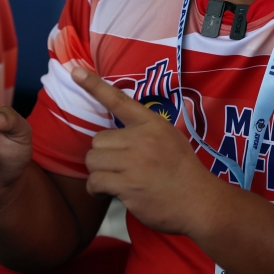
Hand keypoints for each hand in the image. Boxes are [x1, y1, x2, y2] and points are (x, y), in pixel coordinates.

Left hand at [72, 67, 219, 235]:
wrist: (198, 201)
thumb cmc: (183, 170)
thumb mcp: (169, 138)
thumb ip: (145, 131)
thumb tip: (120, 134)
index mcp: (151, 124)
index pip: (119, 101)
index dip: (95, 86)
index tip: (76, 72)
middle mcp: (140, 139)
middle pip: (98, 140)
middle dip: (103, 155)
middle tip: (118, 167)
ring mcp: (133, 162)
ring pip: (93, 160)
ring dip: (99, 172)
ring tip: (114, 180)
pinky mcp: (127, 185)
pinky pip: (95, 181)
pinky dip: (96, 189)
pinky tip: (107, 193)